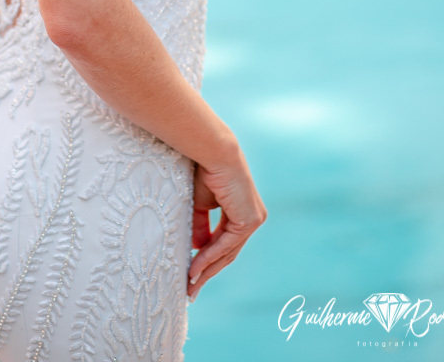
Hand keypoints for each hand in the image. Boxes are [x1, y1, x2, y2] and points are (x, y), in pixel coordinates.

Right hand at [188, 151, 266, 300]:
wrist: (214, 152)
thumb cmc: (206, 171)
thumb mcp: (201, 205)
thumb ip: (201, 226)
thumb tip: (196, 248)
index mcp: (241, 212)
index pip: (225, 243)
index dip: (207, 260)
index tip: (190, 275)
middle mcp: (251, 218)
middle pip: (227, 253)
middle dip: (207, 272)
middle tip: (190, 290)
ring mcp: (253, 220)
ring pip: (228, 252)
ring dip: (206, 269)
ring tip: (189, 284)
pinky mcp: (250, 220)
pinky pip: (227, 244)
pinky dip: (209, 256)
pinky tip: (195, 267)